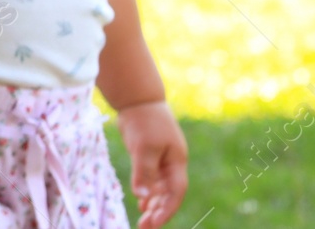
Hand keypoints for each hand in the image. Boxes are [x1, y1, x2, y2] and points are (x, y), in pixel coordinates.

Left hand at [116, 100, 187, 228]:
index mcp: (176, 162)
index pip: (175, 193)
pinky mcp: (150, 155)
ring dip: (153, 204)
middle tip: (145, 227)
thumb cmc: (144, 121)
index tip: (154, 223)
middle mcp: (171, 163)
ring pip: (160, 188)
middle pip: (168, 194)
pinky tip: (142, 202)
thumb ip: (144, 172)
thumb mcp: (143, 147)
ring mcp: (161, 159)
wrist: (137, 98)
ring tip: (144, 221)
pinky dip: (147, 192)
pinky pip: (152, 179)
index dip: (167, 209)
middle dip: (159, 212)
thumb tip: (142, 196)